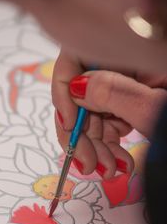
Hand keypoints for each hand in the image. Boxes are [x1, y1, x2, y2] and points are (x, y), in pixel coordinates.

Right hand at [52, 50, 166, 178]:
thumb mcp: (157, 109)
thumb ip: (115, 93)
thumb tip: (74, 88)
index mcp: (135, 52)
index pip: (78, 57)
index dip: (66, 90)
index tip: (67, 124)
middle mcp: (127, 64)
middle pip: (83, 91)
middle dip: (82, 132)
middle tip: (86, 164)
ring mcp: (129, 84)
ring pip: (92, 111)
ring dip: (94, 145)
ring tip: (108, 170)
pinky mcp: (131, 102)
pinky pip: (106, 121)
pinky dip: (107, 144)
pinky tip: (117, 161)